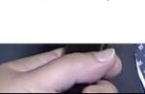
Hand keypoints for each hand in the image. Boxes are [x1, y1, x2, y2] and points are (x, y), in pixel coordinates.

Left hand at [0, 48, 121, 92]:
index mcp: (30, 75)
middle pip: (86, 86)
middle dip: (97, 87)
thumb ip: (68, 67)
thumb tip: (104, 55)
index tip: (113, 68)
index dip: (96, 63)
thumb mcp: (31, 83)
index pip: (72, 61)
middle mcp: (41, 93)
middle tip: (89, 93)